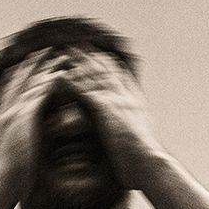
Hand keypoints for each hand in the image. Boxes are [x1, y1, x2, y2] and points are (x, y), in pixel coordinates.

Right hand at [0, 50, 62, 197]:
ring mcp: (11, 114)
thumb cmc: (5, 176)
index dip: (16, 77)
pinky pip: (38, 93)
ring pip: (29, 84)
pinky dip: (49, 81)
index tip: (23, 66)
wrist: (1, 182)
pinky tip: (61, 72)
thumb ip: (8, 142)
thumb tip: (13, 142)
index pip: (6, 93)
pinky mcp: (23, 118)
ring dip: (43, 68)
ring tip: (57, 55)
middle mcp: (2, 114)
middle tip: (40, 51)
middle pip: (16, 82)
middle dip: (29, 65)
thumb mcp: (3, 154)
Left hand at [62, 48, 165, 187]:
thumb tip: (124, 126)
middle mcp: (127, 98)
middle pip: (107, 71)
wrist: (148, 165)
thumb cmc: (142, 160)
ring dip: (80, 62)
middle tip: (78, 44)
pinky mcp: (107, 110)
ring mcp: (118, 102)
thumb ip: (128, 126)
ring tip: (64, 50)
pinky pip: (86, 91)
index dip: (108, 65)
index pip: (120, 78)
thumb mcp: (137, 137)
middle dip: (92, 56)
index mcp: (134, 104)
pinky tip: (60, 75)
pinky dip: (73, 82)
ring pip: (96, 76)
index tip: (98, 53)